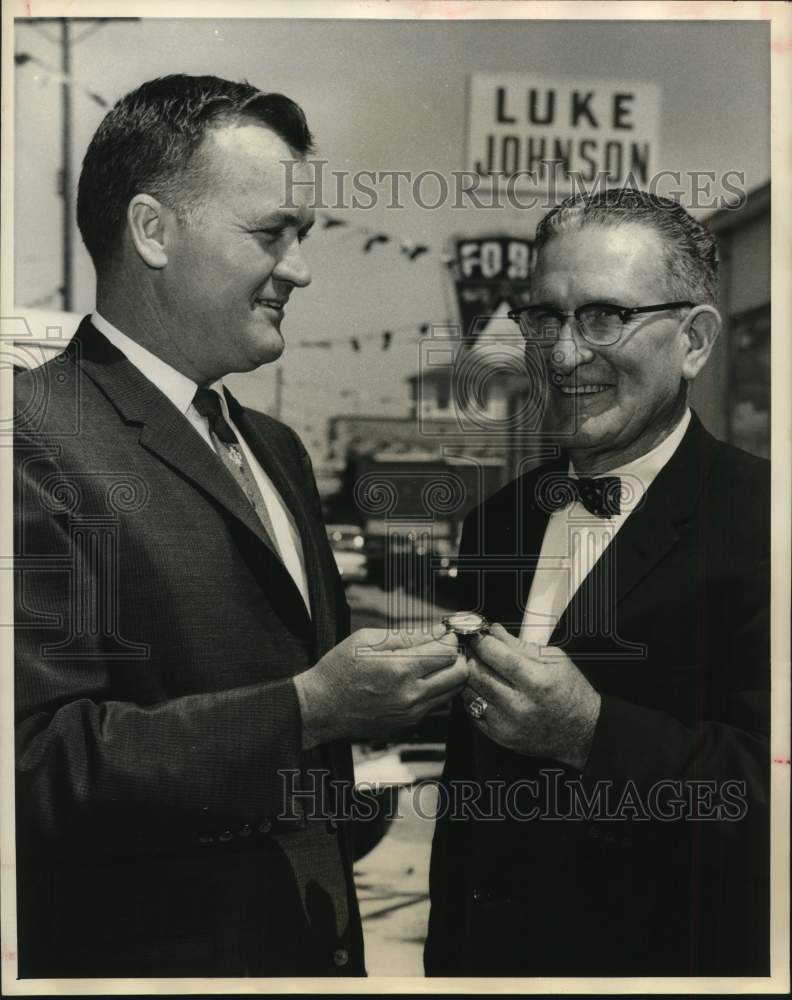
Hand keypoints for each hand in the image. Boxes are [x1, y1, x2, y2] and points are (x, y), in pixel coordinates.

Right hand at [294, 627, 465, 747]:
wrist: (320, 707)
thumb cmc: (338, 670)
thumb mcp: (366, 640)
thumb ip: (406, 635)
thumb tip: (436, 631)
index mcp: (400, 670)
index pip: (447, 652)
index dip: (449, 638)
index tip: (443, 633)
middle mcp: (410, 695)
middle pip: (459, 674)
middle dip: (455, 656)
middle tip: (442, 647)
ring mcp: (411, 713)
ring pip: (451, 692)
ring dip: (447, 674)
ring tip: (430, 663)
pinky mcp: (407, 724)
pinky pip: (434, 705)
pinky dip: (434, 690)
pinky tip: (416, 680)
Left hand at [462, 623, 600, 769]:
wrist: (581, 732)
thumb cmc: (571, 693)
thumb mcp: (556, 660)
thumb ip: (521, 646)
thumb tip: (495, 632)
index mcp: (537, 682)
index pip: (497, 655)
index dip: (483, 642)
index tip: (480, 635)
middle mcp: (519, 705)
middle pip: (478, 673)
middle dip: (473, 656)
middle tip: (477, 649)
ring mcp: (507, 724)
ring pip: (470, 692)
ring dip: (470, 677)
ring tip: (482, 668)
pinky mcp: (500, 736)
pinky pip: (472, 711)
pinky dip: (474, 697)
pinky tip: (486, 689)